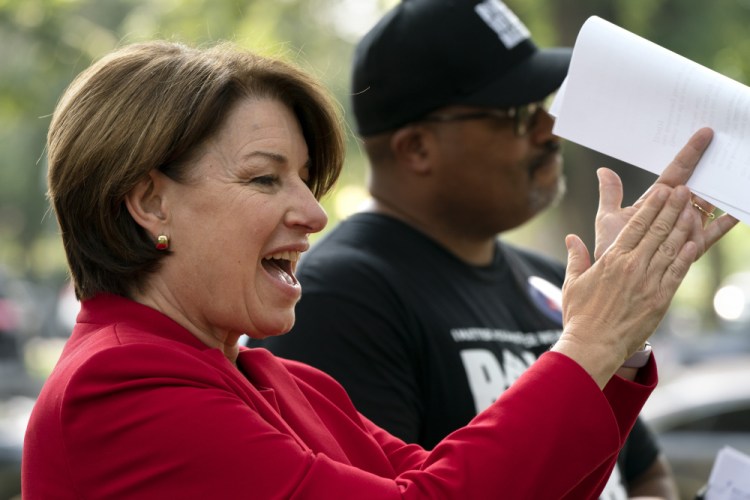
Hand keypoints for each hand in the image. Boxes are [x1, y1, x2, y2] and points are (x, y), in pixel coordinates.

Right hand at [555, 184, 696, 387]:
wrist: (593, 345)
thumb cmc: (579, 316)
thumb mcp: (572, 282)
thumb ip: (576, 257)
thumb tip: (572, 238)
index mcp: (612, 259)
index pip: (636, 225)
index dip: (652, 206)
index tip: (662, 191)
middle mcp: (633, 266)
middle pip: (658, 230)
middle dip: (672, 208)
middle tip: (684, 192)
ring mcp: (648, 282)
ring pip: (671, 248)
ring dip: (683, 227)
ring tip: (692, 210)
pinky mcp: (660, 299)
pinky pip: (676, 273)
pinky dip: (686, 257)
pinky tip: (694, 243)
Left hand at [594, 127, 737, 259]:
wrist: (615, 279)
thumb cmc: (612, 248)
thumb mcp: (609, 219)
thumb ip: (610, 195)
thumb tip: (603, 170)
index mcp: (656, 200)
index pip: (677, 170)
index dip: (690, 152)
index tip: (704, 133)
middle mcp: (675, 211)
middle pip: (698, 183)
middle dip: (711, 165)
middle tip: (726, 146)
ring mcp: (687, 227)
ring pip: (707, 204)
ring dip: (717, 190)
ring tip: (732, 172)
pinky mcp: (694, 246)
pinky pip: (714, 232)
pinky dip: (726, 222)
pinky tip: (739, 210)